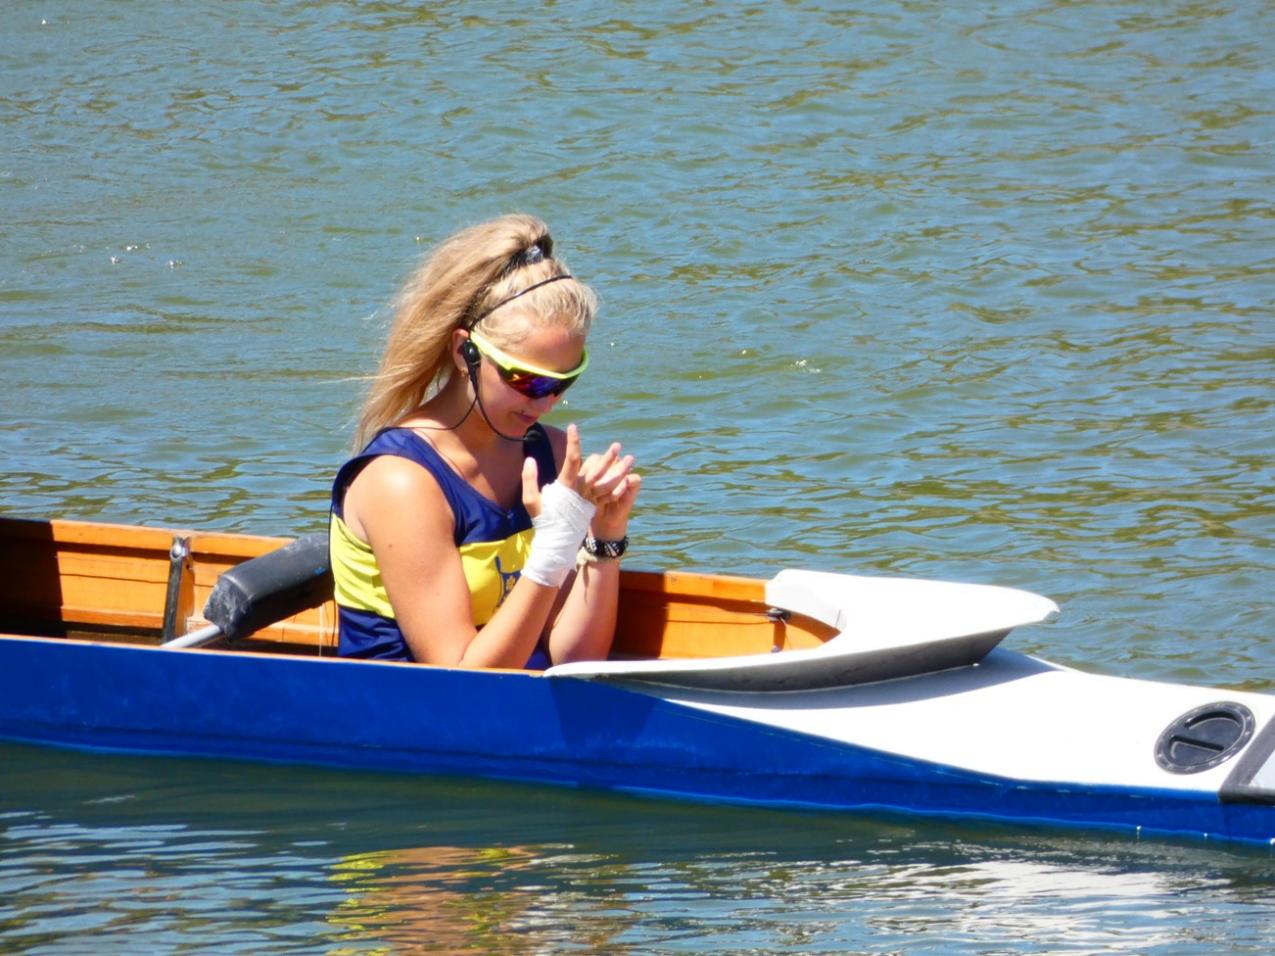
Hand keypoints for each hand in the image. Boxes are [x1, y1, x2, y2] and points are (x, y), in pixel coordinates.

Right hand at [521, 425, 638, 538]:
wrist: (555, 541)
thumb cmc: (542, 519)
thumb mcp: (531, 501)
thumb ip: (529, 479)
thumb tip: (529, 460)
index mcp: (566, 486)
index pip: (572, 459)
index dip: (573, 442)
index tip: (573, 427)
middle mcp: (581, 491)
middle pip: (598, 471)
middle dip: (609, 457)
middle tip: (618, 445)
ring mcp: (590, 500)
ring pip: (609, 483)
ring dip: (621, 471)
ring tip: (630, 459)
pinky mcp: (594, 506)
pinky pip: (611, 496)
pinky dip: (620, 487)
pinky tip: (628, 478)